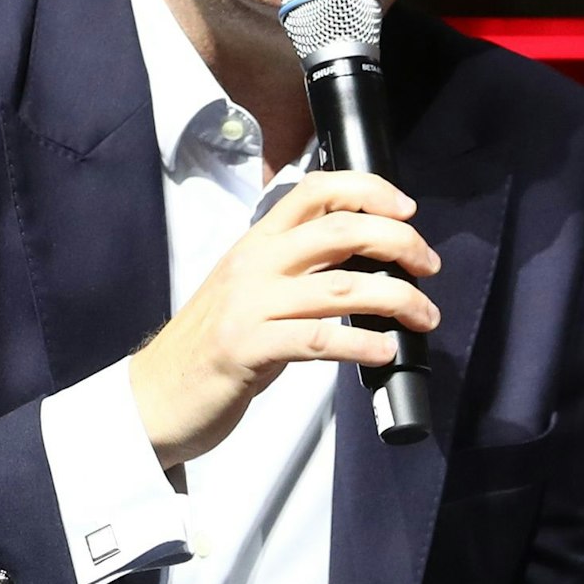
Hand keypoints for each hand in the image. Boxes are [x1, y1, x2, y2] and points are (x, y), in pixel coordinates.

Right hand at [128, 170, 439, 466]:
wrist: (155, 394)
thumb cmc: (211, 345)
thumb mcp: (251, 290)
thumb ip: (296, 268)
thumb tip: (365, 258)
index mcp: (256, 242)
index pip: (315, 190)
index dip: (368, 189)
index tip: (407, 208)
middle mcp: (253, 264)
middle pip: (339, 231)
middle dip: (397, 242)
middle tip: (428, 265)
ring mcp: (249, 306)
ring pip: (340, 287)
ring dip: (397, 299)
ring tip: (424, 315)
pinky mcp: (247, 349)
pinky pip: (318, 339)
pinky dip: (362, 344)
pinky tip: (385, 350)